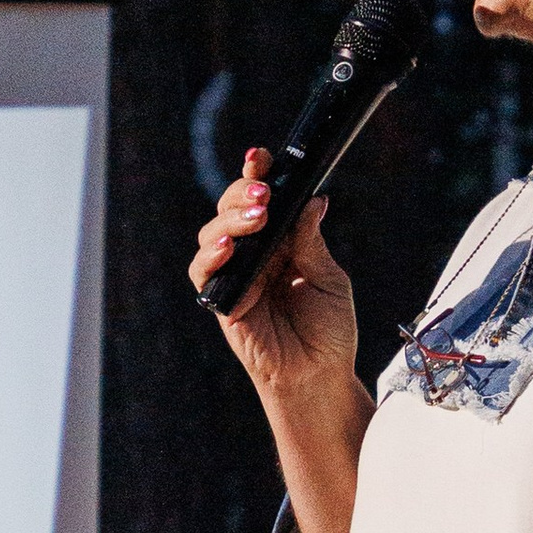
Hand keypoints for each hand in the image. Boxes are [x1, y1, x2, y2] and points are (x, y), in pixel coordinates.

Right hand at [192, 151, 359, 400]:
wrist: (319, 375)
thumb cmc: (328, 332)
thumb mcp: (328, 278)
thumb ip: (311, 241)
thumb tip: (312, 200)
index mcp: (280, 243)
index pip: (263, 201)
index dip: (258, 176)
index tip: (261, 157)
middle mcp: (254, 255)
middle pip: (232, 209)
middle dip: (244, 194)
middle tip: (266, 195)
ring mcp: (234, 277)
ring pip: (214, 234)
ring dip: (231, 220)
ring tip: (257, 218)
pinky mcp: (220, 301)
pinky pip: (203, 272)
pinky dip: (211, 256)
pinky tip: (227, 247)